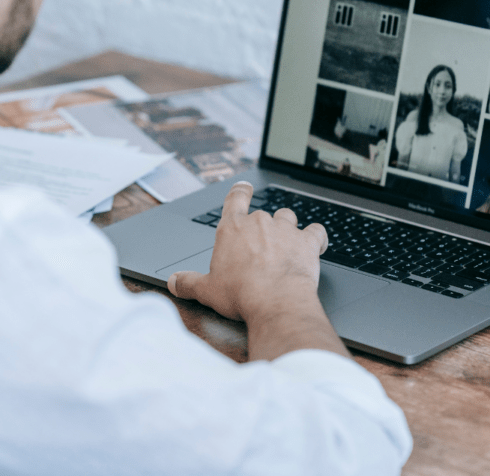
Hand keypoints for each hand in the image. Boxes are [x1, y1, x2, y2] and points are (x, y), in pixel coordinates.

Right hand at [167, 181, 328, 322]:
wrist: (275, 302)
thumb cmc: (240, 294)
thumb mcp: (207, 290)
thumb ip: (188, 283)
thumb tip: (173, 282)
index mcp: (233, 228)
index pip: (235, 198)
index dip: (240, 191)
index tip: (244, 187)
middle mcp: (260, 223)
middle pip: (262, 214)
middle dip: (262, 228)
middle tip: (261, 250)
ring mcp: (285, 230)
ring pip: (287, 217)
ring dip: (287, 227)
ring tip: (286, 244)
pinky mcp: (307, 242)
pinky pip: (316, 231)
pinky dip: (316, 237)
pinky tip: (316, 244)